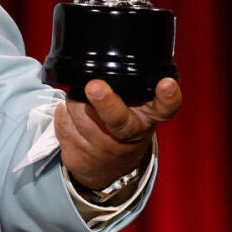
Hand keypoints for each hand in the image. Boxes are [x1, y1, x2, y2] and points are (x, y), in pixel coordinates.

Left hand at [56, 78, 182, 190]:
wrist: (106, 167)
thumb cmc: (121, 123)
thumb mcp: (134, 107)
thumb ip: (128, 87)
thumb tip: (101, 64)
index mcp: (149, 117)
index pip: (165, 107)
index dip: (168, 97)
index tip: (167, 84)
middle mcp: (131, 135)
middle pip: (118, 119)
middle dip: (105, 103)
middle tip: (95, 87)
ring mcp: (104, 149)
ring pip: (79, 112)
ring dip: (75, 101)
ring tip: (83, 102)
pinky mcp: (80, 156)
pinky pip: (63, 122)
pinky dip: (64, 113)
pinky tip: (73, 118)